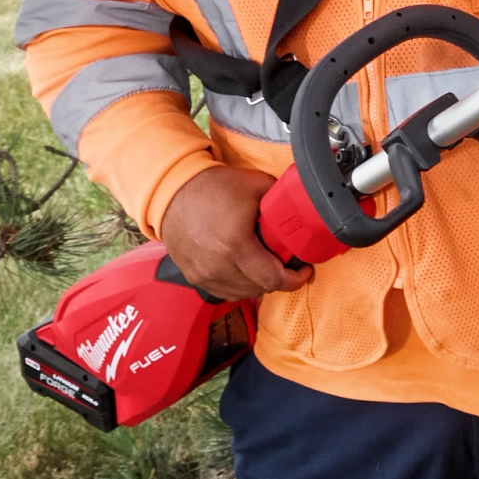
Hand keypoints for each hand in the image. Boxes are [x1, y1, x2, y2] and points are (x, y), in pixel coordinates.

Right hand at [160, 164, 309, 298]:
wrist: (171, 191)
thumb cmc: (212, 187)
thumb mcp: (256, 185)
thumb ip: (284, 200)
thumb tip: (306, 208)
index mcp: (235, 245)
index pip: (273, 279)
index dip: (295, 279)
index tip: (303, 270)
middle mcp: (217, 266)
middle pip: (261, 287)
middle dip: (279, 278)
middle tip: (286, 262)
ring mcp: (203, 274)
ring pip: (243, 293)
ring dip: (259, 282)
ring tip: (265, 264)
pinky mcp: (194, 276)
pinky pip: (225, 291)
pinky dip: (239, 284)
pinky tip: (245, 268)